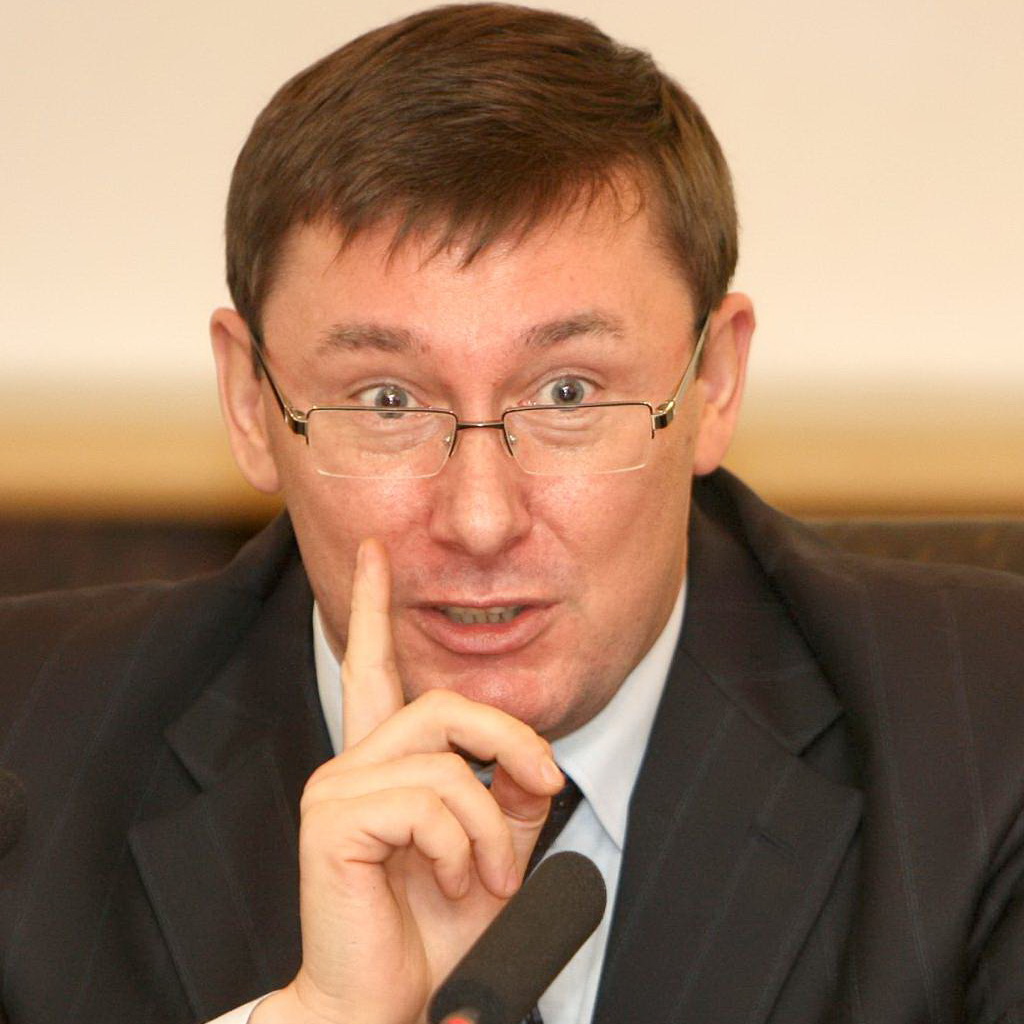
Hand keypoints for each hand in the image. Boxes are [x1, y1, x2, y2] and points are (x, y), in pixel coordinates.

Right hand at [254, 539, 563, 1023]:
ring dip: (492, 826)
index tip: (375, 549)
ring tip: (490, 877)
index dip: (376, 604)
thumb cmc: (434, 931)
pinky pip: (430, 800)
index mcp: (383, 762)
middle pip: (445, 703)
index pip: (375, 666)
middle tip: (548, 789)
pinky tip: (454, 881)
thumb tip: (534, 764)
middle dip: (513, 742)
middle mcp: (352, 762)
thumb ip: (512, 797)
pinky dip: (466, 845)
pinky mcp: (334, 818)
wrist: (388, 1003)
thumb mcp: (494, 851)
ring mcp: (337, 787)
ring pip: (449, 760)